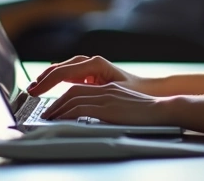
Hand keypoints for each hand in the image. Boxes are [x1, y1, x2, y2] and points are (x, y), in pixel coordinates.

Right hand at [27, 55, 149, 95]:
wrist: (150, 90)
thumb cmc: (135, 91)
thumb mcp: (113, 94)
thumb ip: (93, 95)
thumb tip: (74, 99)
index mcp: (96, 64)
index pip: (65, 71)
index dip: (48, 81)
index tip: (36, 91)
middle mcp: (92, 62)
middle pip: (62, 67)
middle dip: (45, 78)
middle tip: (30, 90)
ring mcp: (91, 67)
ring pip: (64, 69)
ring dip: (49, 77)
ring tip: (35, 87)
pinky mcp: (92, 75)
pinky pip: (70, 74)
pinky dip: (58, 79)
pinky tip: (48, 85)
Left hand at [39, 82, 172, 125]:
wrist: (160, 109)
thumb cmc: (146, 109)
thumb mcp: (123, 102)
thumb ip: (108, 103)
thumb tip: (93, 112)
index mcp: (107, 86)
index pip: (78, 85)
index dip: (62, 91)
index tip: (51, 101)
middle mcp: (104, 88)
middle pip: (71, 88)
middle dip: (54, 98)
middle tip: (43, 110)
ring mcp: (105, 95)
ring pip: (73, 96)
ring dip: (57, 106)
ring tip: (47, 116)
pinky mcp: (107, 106)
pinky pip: (80, 107)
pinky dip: (67, 112)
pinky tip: (60, 118)